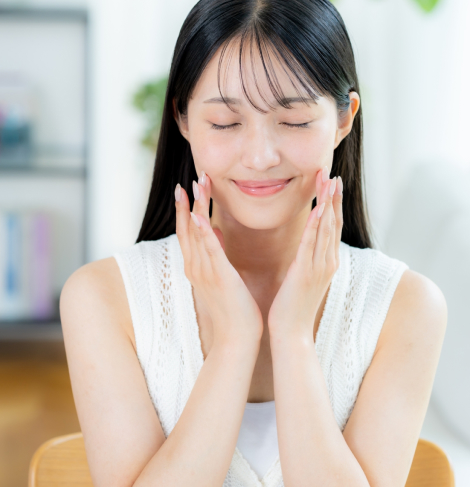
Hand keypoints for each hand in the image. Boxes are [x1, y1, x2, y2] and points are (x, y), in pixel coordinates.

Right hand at [176, 173, 261, 344]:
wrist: (237, 337)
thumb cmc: (233, 309)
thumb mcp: (222, 276)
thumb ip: (215, 253)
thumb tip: (215, 230)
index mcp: (197, 267)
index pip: (188, 232)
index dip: (186, 209)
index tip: (186, 187)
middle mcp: (196, 267)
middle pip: (188, 228)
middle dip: (189, 202)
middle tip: (190, 178)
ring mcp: (204, 272)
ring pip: (196, 234)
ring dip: (195, 209)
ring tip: (195, 186)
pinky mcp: (218, 278)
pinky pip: (209, 251)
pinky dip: (204, 233)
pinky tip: (201, 217)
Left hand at [267, 170, 342, 338]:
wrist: (292, 333)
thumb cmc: (292, 309)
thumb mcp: (302, 280)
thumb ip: (305, 262)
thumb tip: (304, 250)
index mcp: (325, 262)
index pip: (331, 227)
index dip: (333, 204)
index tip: (331, 183)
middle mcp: (327, 262)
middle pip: (333, 223)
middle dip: (334, 197)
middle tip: (332, 174)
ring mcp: (320, 267)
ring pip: (327, 229)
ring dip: (329, 203)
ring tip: (329, 182)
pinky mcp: (307, 272)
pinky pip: (313, 244)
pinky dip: (317, 225)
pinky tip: (319, 208)